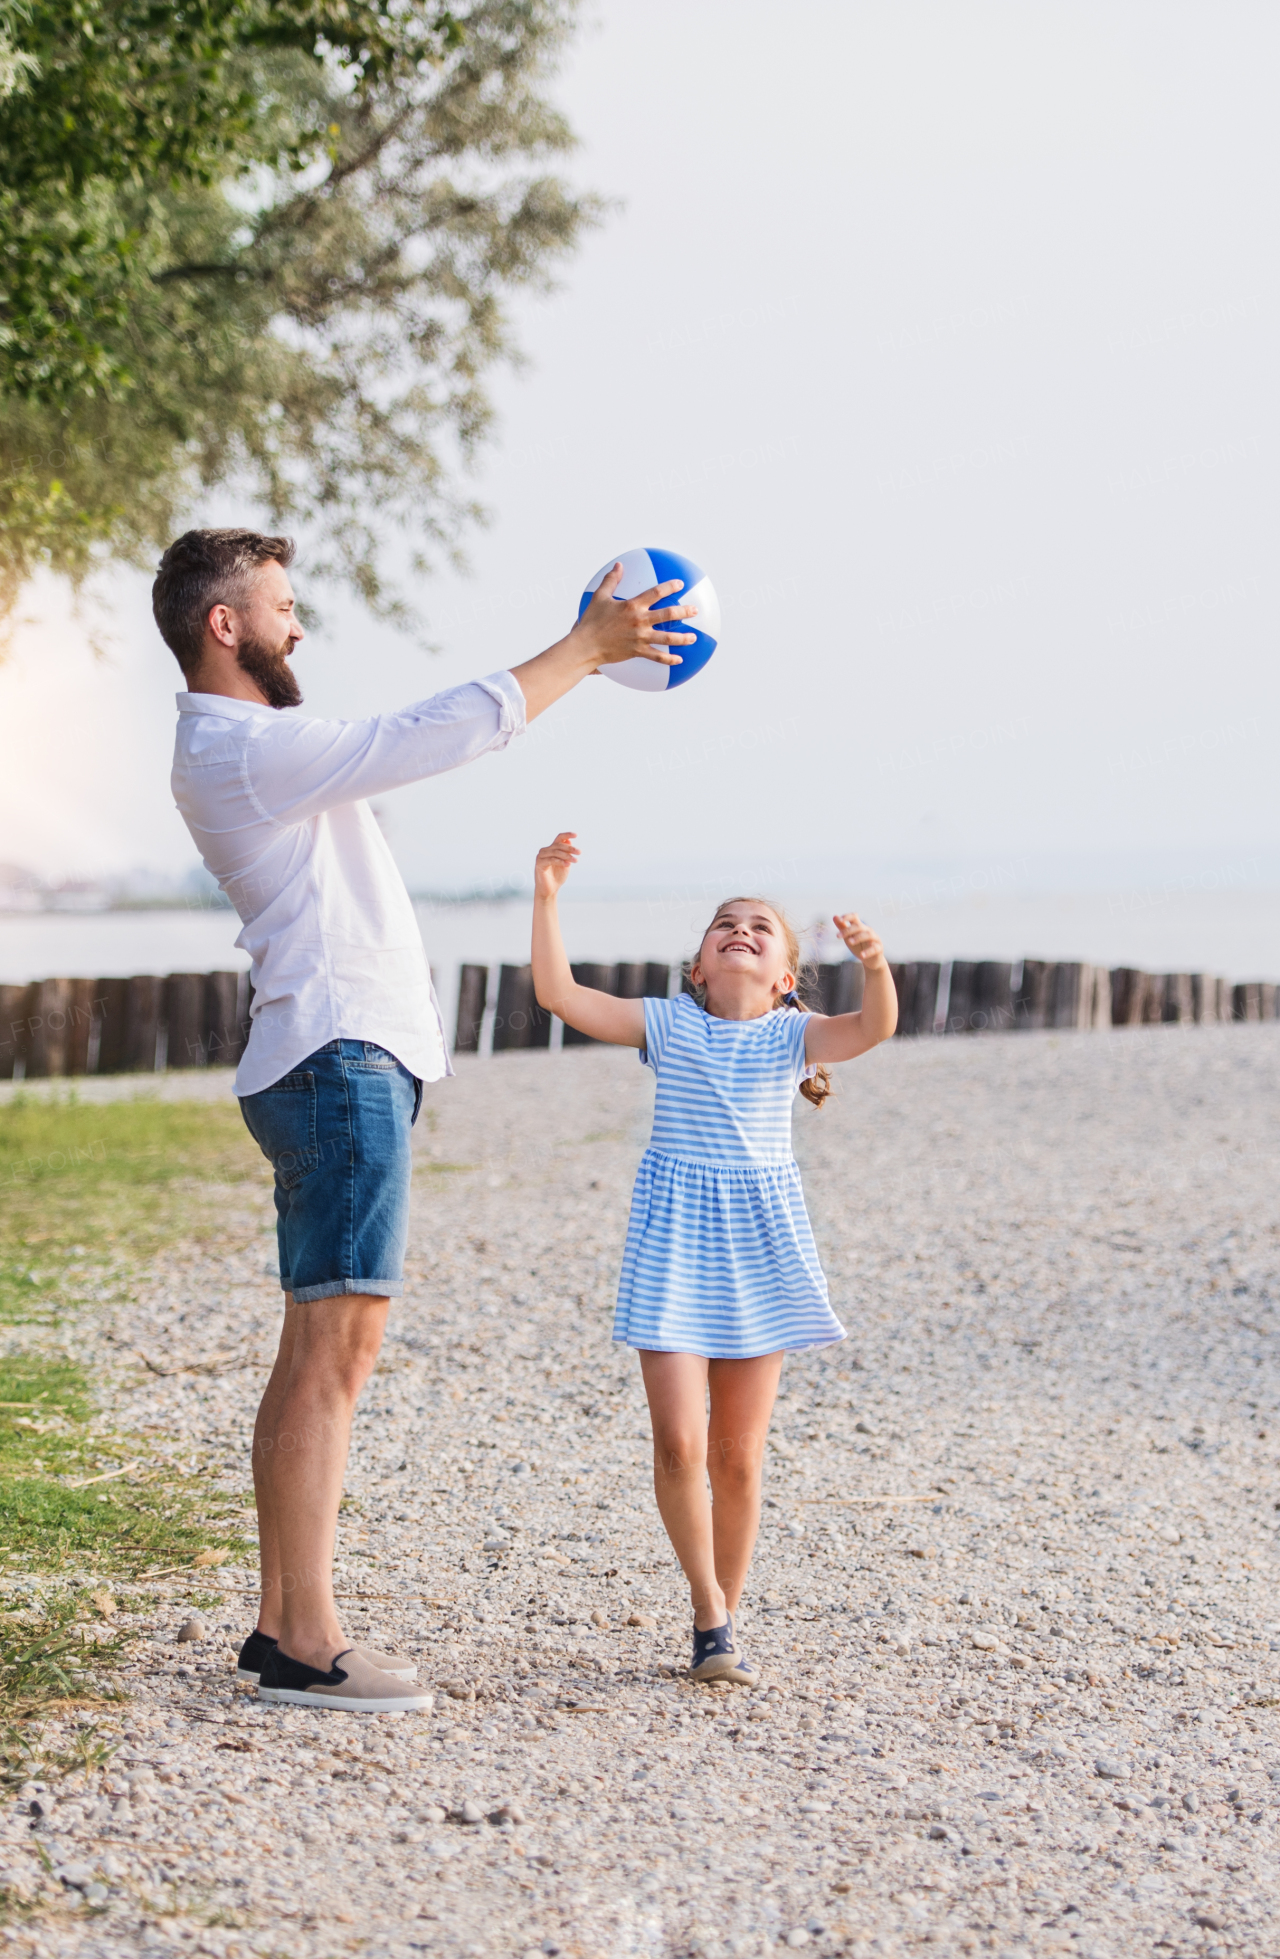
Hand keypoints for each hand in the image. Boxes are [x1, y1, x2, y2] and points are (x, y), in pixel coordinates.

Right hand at [534, 830, 579, 899]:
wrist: (550, 890)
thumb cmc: (557, 877)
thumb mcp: (565, 863)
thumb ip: (567, 853)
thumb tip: (569, 841)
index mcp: (551, 849)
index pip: (559, 838)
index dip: (567, 835)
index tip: (576, 835)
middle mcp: (545, 851)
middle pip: (559, 845)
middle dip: (570, 848)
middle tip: (579, 852)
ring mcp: (541, 857)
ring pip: (556, 852)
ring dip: (567, 856)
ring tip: (575, 860)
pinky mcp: (539, 864)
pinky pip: (552, 860)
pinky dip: (561, 861)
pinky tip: (568, 864)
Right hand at [569, 563, 697, 669]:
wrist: (586, 645)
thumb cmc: (591, 620)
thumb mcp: (599, 597)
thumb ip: (611, 580)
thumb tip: (618, 565)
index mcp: (632, 606)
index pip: (656, 593)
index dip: (669, 587)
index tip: (680, 585)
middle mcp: (640, 621)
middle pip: (668, 614)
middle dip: (684, 612)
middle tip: (694, 610)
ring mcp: (640, 637)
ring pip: (667, 638)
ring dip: (682, 638)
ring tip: (693, 637)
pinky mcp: (637, 651)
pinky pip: (657, 656)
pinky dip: (669, 659)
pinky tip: (679, 660)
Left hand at [833, 912, 886, 971]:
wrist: (870, 961)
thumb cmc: (859, 947)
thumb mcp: (849, 937)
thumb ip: (842, 927)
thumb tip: (835, 916)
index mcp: (860, 927)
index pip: (854, 917)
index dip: (847, 917)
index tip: (840, 920)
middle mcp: (868, 931)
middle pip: (859, 926)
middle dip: (848, 930)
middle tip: (838, 936)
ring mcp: (875, 939)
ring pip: (868, 935)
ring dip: (858, 938)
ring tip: (849, 942)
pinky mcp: (879, 948)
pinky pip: (874, 948)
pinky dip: (868, 952)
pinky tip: (862, 955)